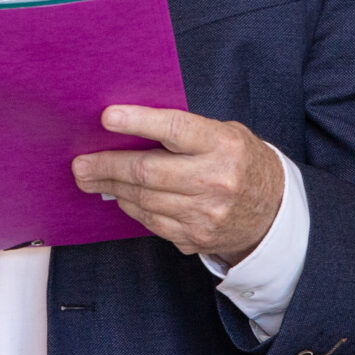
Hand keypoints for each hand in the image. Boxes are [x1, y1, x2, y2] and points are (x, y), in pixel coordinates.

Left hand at [73, 106, 284, 266]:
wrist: (273, 211)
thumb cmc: (241, 162)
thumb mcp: (224, 134)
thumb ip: (185, 131)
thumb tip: (130, 128)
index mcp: (222, 145)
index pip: (174, 130)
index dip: (138, 122)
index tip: (107, 117)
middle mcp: (215, 180)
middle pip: (148, 172)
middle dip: (107, 166)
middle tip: (81, 163)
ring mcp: (205, 213)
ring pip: (144, 200)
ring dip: (112, 188)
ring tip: (91, 177)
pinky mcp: (195, 237)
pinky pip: (151, 221)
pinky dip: (131, 207)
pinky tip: (120, 195)